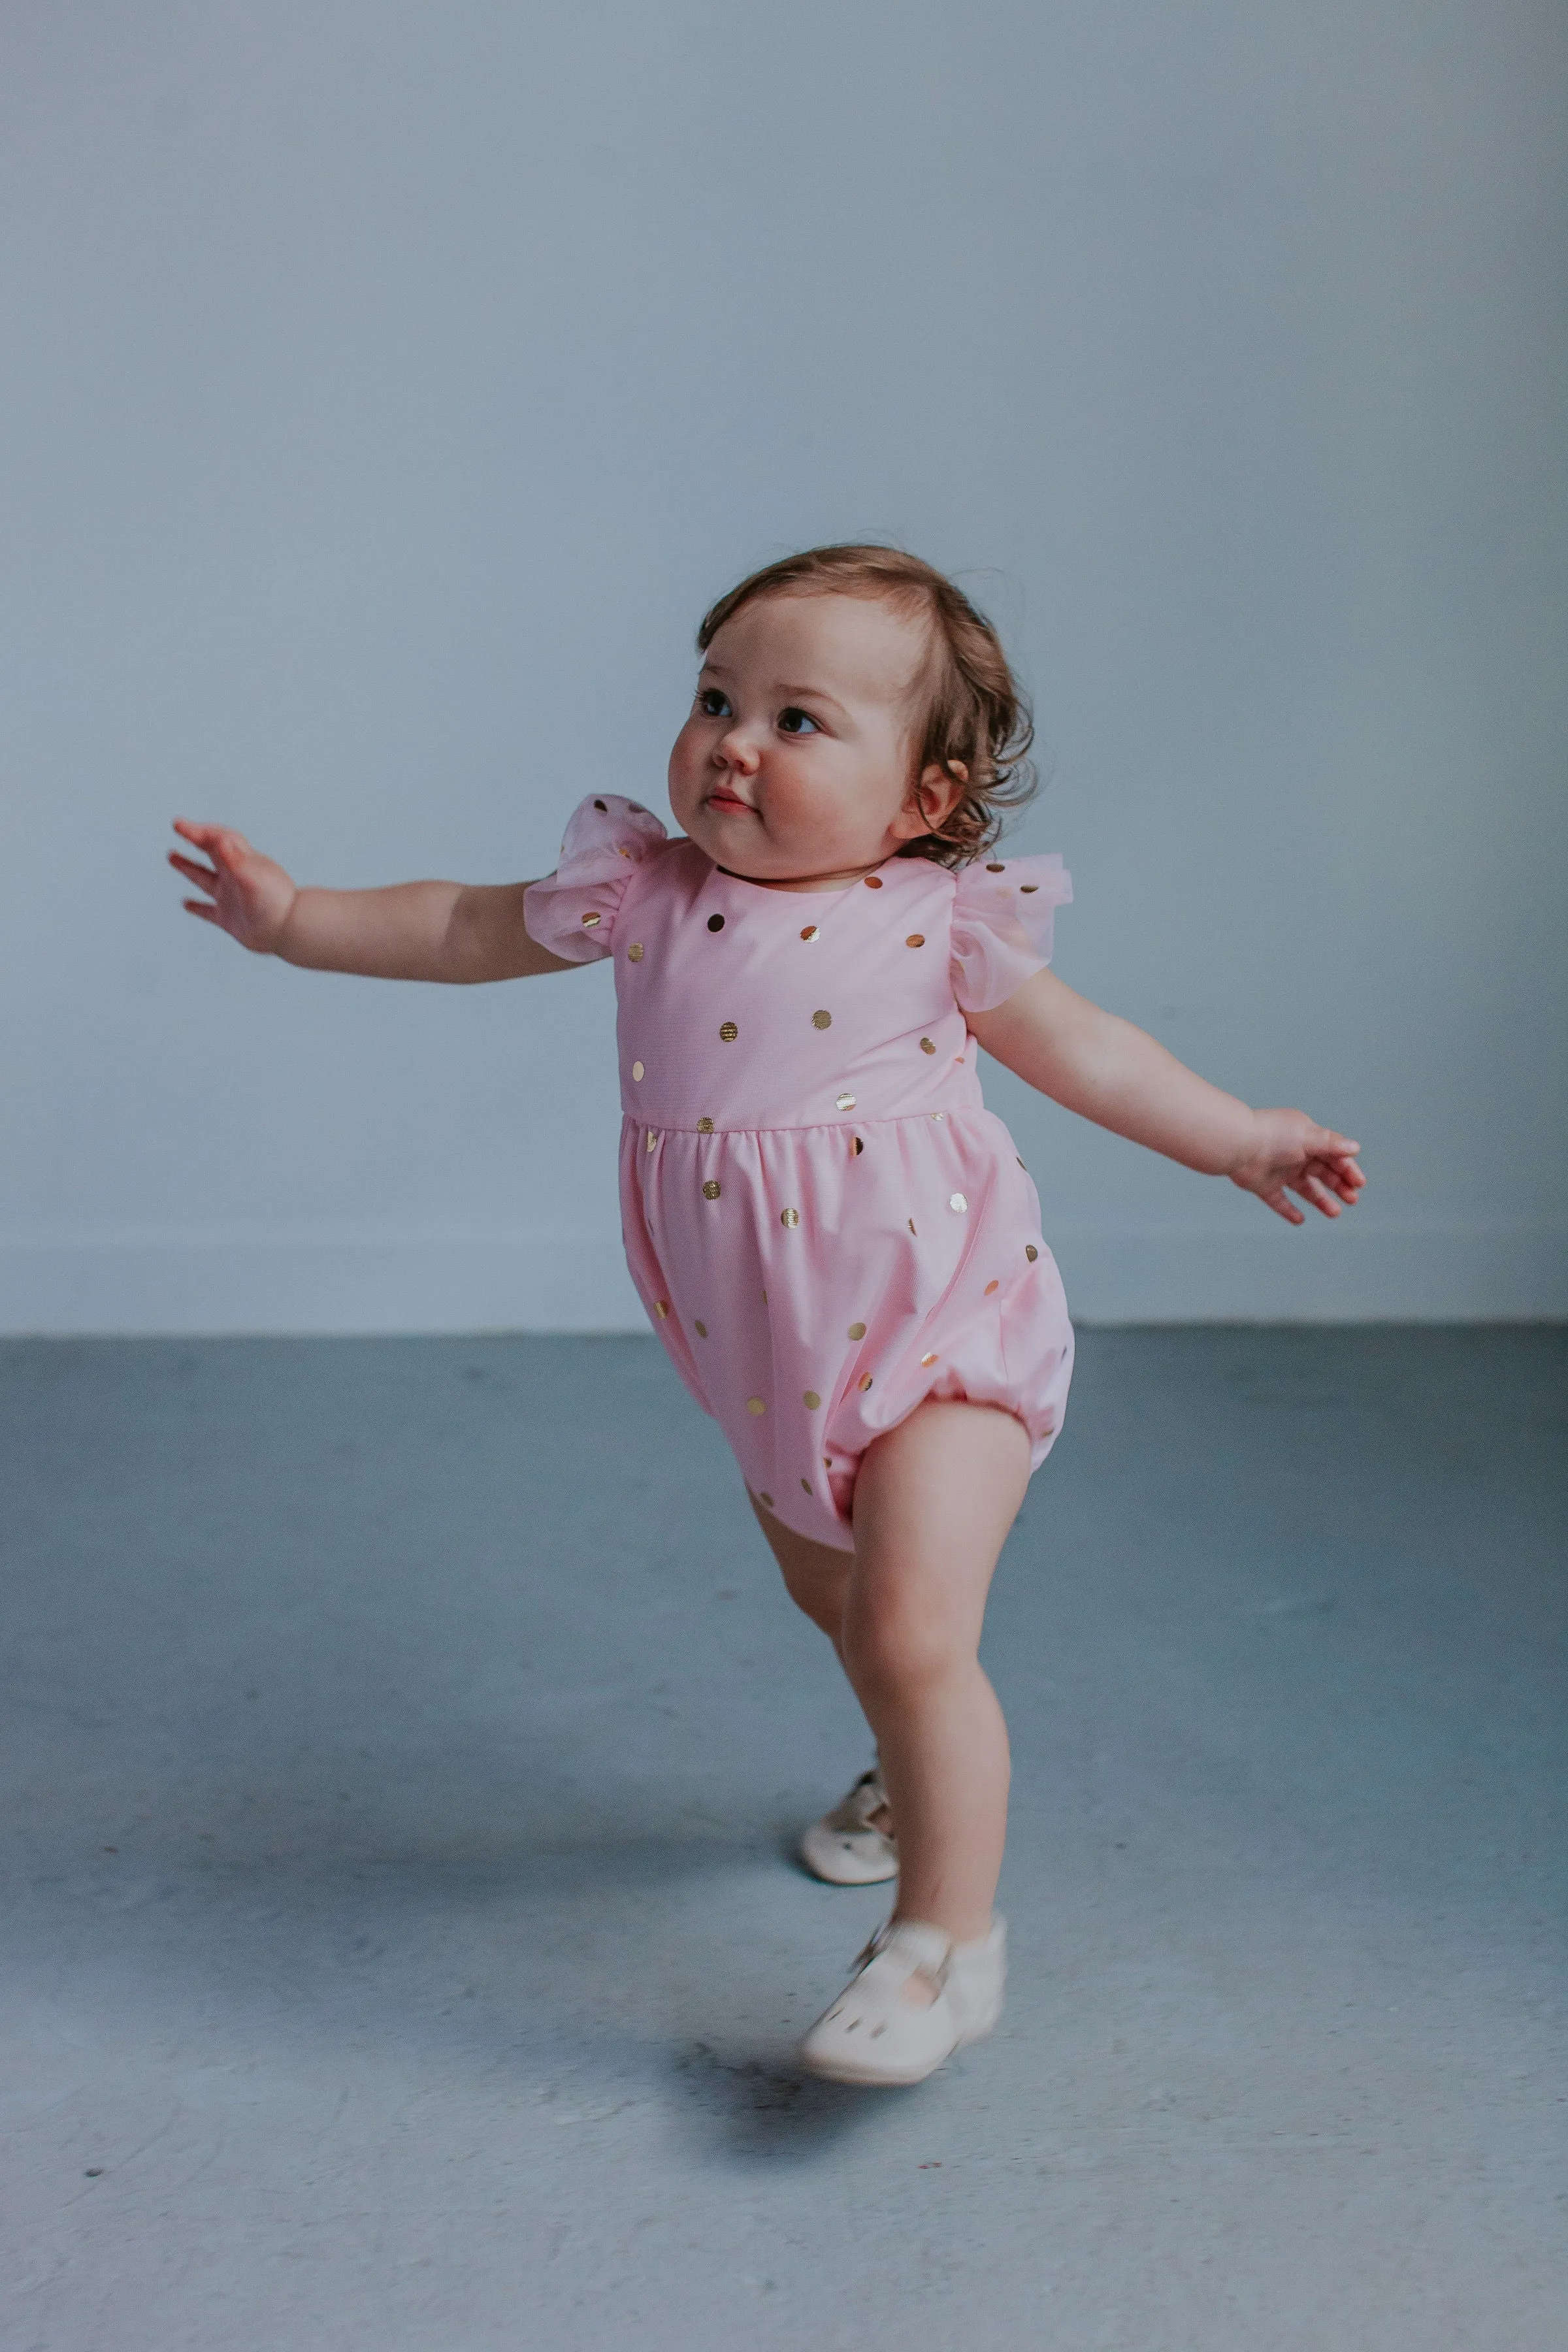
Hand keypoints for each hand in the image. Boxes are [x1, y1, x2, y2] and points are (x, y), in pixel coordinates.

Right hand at [168, 820, 298, 953]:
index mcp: (242, 863)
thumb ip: (235, 859)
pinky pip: (208, 912)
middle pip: (211, 853)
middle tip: (178, 827)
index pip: (218, 839)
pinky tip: (185, 903)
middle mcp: (235, 878)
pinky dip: (196, 907)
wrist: (291, 931)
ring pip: (205, 879)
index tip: (180, 825)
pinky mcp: (230, 920)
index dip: (199, 831)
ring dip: (188, 867)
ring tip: (171, 855)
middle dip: (194, 840)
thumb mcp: (253, 877)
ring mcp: (231, 898)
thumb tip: (220, 839)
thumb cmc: (275, 903)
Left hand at [1228, 1109, 1364, 1224]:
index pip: (1333, 1155)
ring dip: (1321, 1200)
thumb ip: (1331, 1144)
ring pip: (1305, 1188)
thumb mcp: (1308, 1137)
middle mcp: (1294, 1154)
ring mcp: (1279, 1171)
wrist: (1238, 1147)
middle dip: (1339, 1186)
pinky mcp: (1264, 1185)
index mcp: (1306, 1138)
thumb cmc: (1273, 1136)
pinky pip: (1279, 1201)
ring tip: (1335, 1213)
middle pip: (1322, 1172)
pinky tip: (1300, 1220)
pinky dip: (1289, 1211)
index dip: (1347, 1169)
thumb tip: (1355, 1148)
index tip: (1359, 1183)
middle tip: (1352, 1199)